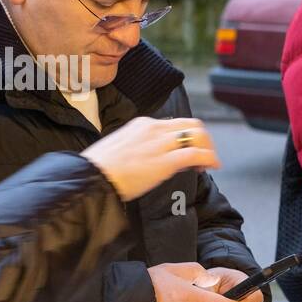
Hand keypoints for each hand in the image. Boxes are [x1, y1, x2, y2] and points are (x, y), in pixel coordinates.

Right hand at [82, 117, 220, 201]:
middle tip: (205, 156)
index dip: (188, 137)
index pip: (175, 124)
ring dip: (208, 149)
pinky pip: (196, 154)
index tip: (190, 151)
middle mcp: (154, 129)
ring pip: (198, 136)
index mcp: (142, 124)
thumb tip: (155, 157)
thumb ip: (142, 147)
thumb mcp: (122, 148)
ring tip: (208, 164)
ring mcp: (160, 143)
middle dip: (204, 140)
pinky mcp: (165, 161)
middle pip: (192, 125)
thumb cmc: (100, 168)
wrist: (90, 177)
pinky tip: (211, 167)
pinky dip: (209, 158)